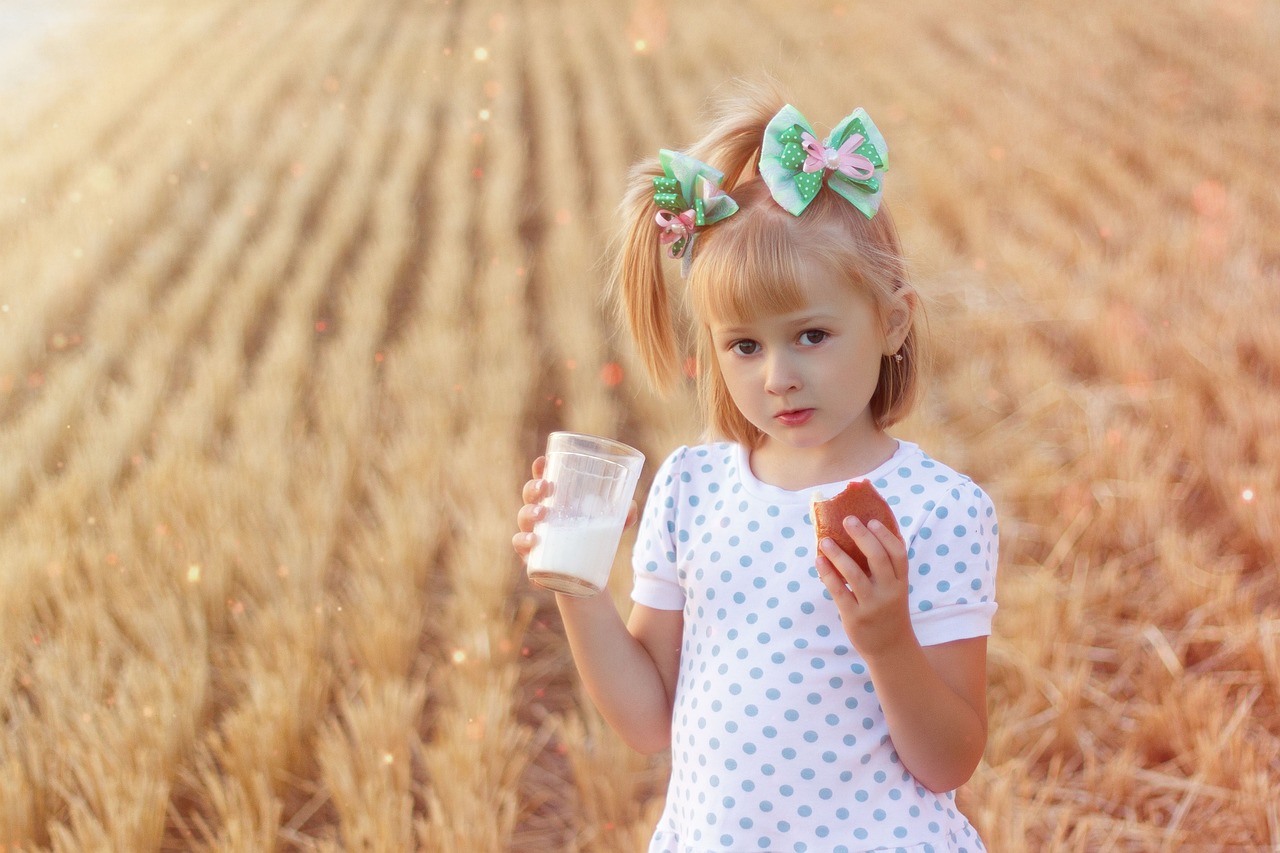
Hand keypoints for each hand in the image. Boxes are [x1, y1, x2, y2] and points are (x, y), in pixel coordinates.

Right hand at [512, 456, 638, 563]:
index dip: (540, 469)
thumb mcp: (611, 528)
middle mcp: (541, 514)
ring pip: (523, 516)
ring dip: (529, 512)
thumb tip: (631, 508)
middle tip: (547, 487)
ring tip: (542, 513)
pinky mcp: (531, 555)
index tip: (543, 461)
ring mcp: (534, 533)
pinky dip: (523, 541)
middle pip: (530, 494)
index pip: (544, 479)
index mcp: (557, 501)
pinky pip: (519, 545)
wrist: (582, 580)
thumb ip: (624, 517)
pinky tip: (533, 540)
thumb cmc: (593, 543)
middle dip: (534, 487)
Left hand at [816, 516, 912, 657]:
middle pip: (877, 558)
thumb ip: (884, 568)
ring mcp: (872, 605)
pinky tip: (819, 561)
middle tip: (847, 519)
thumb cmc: (888, 611)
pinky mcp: (855, 617)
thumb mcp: (895, 590)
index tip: (871, 521)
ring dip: (838, 554)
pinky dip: (828, 574)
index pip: (898, 554)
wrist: (891, 649)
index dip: (885, 535)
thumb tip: (866, 536)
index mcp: (901, 583)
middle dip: (862, 536)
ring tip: (824, 540)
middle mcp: (889, 592)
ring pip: (854, 573)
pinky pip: (839, 591)